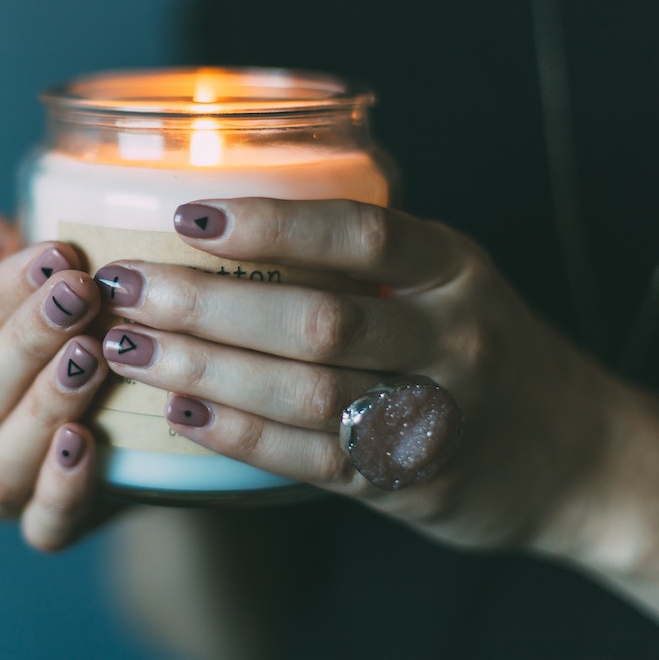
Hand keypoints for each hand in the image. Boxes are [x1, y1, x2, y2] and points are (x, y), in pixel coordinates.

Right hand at [0, 211, 109, 550]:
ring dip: (42, 408)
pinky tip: (88, 443)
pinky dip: (61, 489)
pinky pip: (43, 526)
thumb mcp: (31, 271)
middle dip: (25, 342)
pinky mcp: (46, 525)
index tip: (58, 254)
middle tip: (82, 294)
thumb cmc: (65, 320)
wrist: (123, 412)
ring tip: (91, 357)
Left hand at [94, 197, 657, 556]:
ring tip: (129, 348)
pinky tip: (180, 411)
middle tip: (126, 287)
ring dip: (204, 369)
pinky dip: (238, 434)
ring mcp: (432, 415)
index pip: (359, 234)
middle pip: (316, 319)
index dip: (270, 225)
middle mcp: (450, 338)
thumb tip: (222, 224)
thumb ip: (363, 260)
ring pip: (304, 393)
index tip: (187, 217)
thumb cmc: (481, 346)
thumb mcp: (447, 280)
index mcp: (455, 268)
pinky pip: (310, 459)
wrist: (570, 454)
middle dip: (206, 303)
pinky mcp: (406, 481)